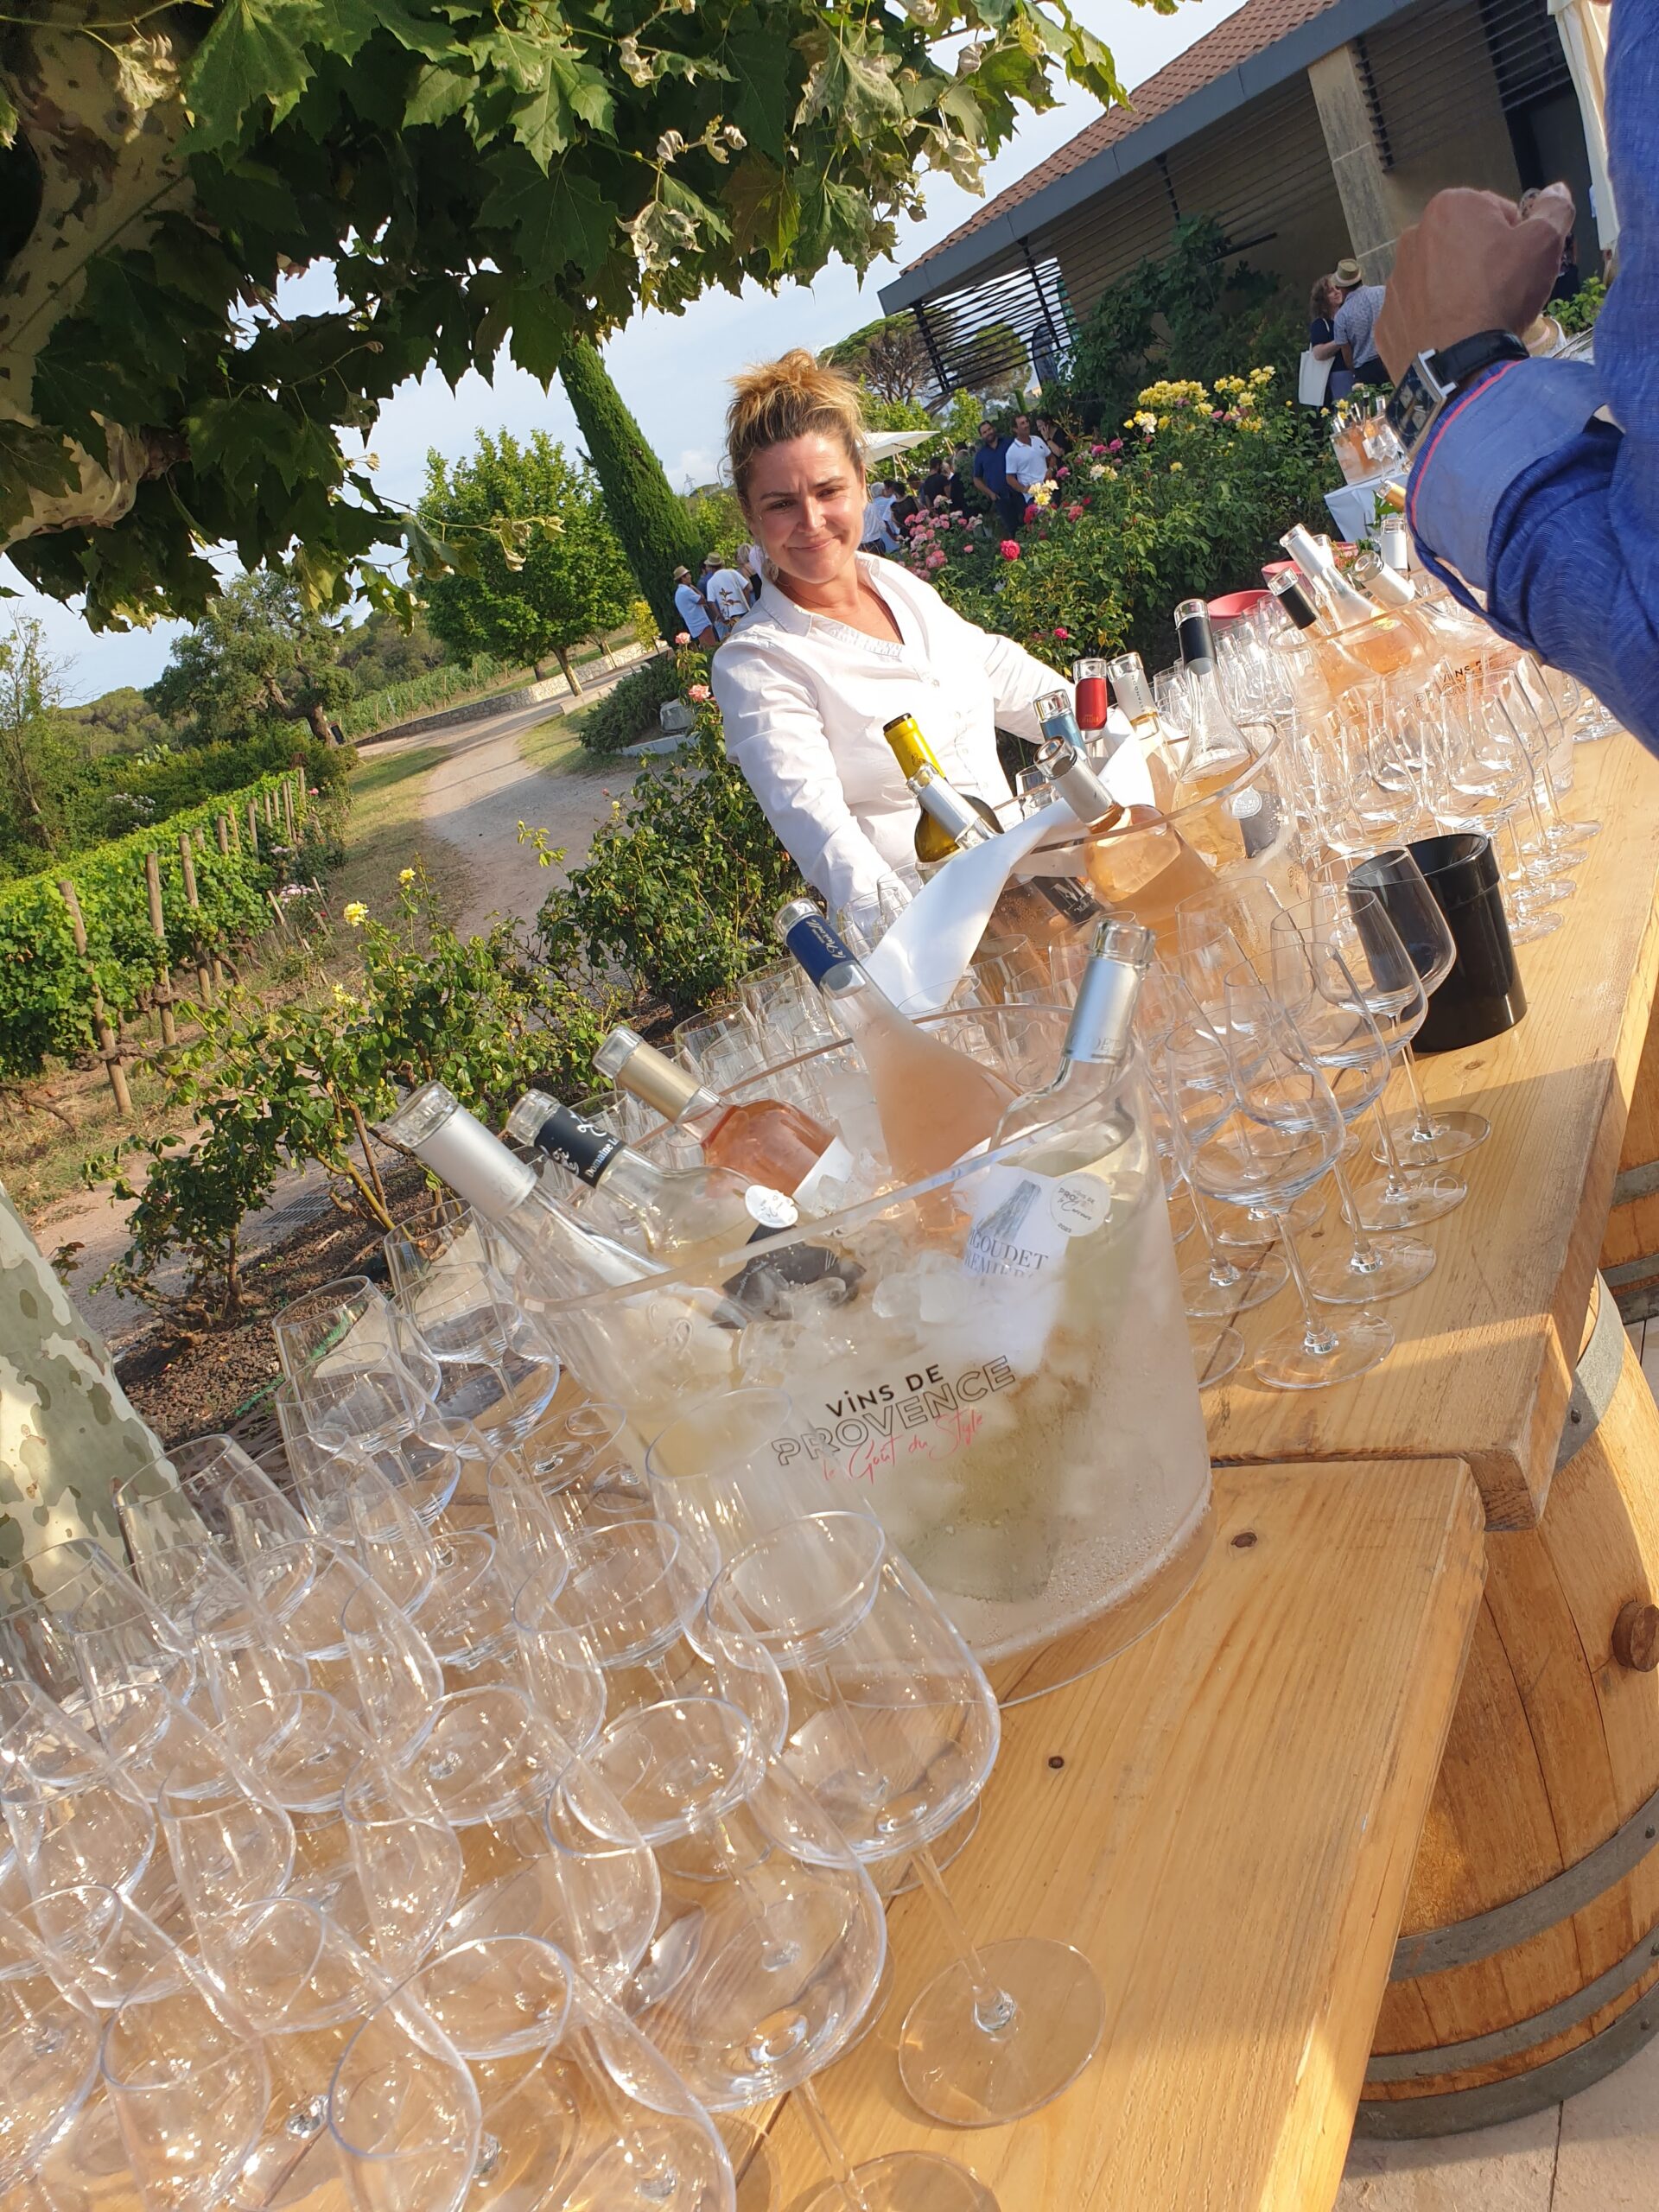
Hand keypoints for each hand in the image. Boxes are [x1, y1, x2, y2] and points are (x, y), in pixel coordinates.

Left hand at [1375, 184, 1572, 380]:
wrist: (1458, 366)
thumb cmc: (1500, 296)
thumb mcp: (1544, 243)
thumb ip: (1554, 209)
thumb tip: (1556, 191)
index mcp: (1450, 206)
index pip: (1496, 211)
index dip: (1517, 237)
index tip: (1521, 263)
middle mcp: (1413, 236)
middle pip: (1464, 244)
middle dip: (1484, 261)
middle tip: (1502, 291)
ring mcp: (1396, 280)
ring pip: (1439, 278)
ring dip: (1459, 290)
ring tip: (1478, 316)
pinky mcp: (1387, 318)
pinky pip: (1419, 312)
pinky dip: (1435, 319)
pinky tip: (1454, 334)